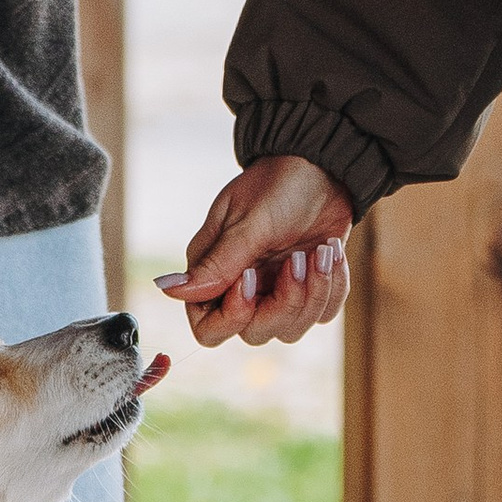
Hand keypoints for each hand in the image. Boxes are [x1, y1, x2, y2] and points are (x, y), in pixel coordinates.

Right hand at [156, 154, 352, 348]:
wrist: (323, 167)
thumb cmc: (278, 186)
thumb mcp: (248, 224)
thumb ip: (216, 265)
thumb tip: (168, 290)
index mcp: (214, 272)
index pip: (208, 327)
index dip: (232, 316)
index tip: (251, 279)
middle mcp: (242, 288)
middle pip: (255, 334)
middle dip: (284, 302)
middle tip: (298, 260)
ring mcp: (276, 290)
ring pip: (292, 329)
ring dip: (314, 293)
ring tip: (321, 251)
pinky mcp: (309, 289)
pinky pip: (323, 314)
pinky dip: (333, 287)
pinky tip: (331, 252)